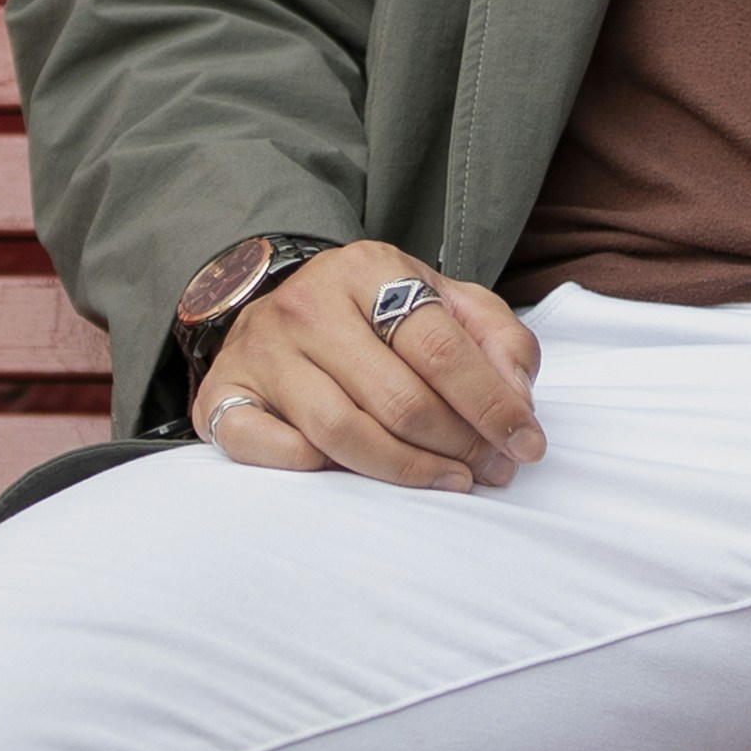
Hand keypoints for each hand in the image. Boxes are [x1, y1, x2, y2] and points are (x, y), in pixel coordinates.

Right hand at [198, 240, 548, 492]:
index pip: (442, 348)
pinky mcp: (223, 395)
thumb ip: (497, 339)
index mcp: (367, 268)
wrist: (277, 306)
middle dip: (459, 446)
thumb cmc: (375, 316)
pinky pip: (268, 447)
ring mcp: (261, 351)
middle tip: (491, 471)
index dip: (493, 405)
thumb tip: (517, 400)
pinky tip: (355, 476)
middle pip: (399, 398)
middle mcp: (307, 304)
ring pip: (342, 432)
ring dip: (408, 471)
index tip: (527, 446)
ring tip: (450, 481)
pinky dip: (316, 470)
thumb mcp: (443, 302)